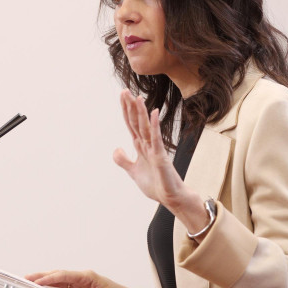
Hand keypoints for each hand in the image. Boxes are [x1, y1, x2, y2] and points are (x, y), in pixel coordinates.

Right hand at [25, 269, 132, 287]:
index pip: (63, 276)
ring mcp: (81, 282)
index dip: (49, 279)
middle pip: (58, 275)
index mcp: (87, 276)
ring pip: (59, 280)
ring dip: (45, 281)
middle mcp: (82, 277)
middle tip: (25, 278)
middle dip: (41, 276)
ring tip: (30, 283)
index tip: (36, 282)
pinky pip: (63, 287)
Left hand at [113, 90, 189, 211]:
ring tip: (137, 97)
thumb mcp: (133, 172)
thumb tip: (117, 148)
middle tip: (125, 90)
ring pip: (145, 127)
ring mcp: (155, 149)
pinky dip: (153, 125)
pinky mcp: (161, 156)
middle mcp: (148, 144)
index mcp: (141, 146)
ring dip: (141, 112)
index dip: (126, 110)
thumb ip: (124, 160)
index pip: (131, 124)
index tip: (122, 96)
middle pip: (137, 122)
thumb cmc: (156, 184)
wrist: (171, 197)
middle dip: (130, 107)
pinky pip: (156, 138)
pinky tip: (152, 113)